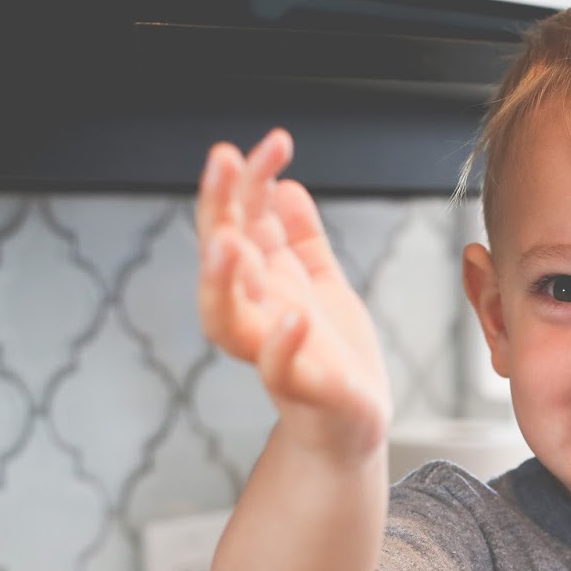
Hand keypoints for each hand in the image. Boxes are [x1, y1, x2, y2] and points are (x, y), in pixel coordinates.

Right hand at [195, 128, 390, 460]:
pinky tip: (294, 316)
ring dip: (221, 278)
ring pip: (225, 317)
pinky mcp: (302, 391)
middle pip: (219, 257)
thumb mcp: (321, 284)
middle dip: (217, 209)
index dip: (247, 182)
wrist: (353, 427)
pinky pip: (278, 370)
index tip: (273, 143)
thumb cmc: (333, 357)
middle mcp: (256, 314)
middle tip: (222, 160)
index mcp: (262, 285)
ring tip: (230, 239)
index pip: (239, 222)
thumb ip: (301, 240)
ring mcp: (271, 353)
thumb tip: (284, 186)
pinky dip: (281, 345)